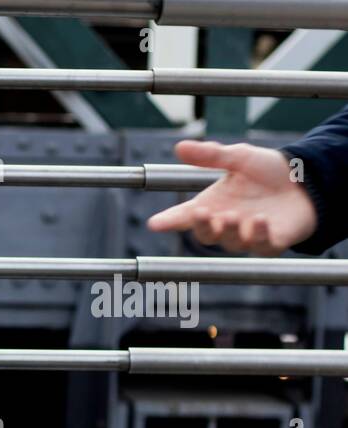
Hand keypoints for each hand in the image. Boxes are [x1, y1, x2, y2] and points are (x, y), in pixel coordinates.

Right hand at [147, 141, 317, 255]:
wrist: (307, 180)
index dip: (169, 221)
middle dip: (203, 226)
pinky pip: (261, 246)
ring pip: (232, 242)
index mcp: (213, 205)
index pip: (185, 216)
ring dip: (230, 230)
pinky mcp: (271, 243)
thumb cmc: (268, 171)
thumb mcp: (239, 157)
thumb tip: (180, 147)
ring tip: (234, 215)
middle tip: (203, 213)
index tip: (155, 223)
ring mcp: (247, 236)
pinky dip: (258, 235)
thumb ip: (211, 156)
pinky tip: (259, 220)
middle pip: (206, 234)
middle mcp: (226, 224)